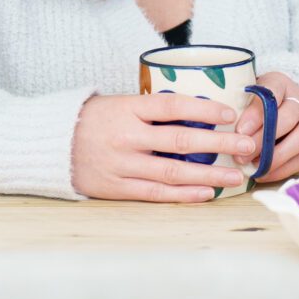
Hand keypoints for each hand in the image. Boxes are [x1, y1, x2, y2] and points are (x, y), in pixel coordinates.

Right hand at [70, 93, 258, 201]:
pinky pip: (156, 193)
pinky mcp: (117, 188)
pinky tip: (206, 193)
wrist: (50, 146)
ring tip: (236, 176)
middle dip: (219, 144)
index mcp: (128, 108)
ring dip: (208, 175)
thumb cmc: (93, 120)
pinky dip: (183, 195)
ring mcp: (122, 164)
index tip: (231, 113)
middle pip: (181, 140)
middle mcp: (126, 137)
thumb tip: (200, 110)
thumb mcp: (119, 103)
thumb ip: (152, 110)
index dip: (204, 108)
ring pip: (173, 171)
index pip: (173, 105)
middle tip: (248, 146)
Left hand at [237, 71, 298, 182]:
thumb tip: (220, 130)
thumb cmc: (258, 106)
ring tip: (254, 167)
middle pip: (288, 117)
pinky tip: (263, 173)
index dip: (257, 113)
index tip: (240, 130)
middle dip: (263, 139)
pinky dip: (282, 169)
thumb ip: (237, 106)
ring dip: (275, 156)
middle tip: (241, 154)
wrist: (286, 110)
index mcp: (281, 83)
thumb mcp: (247, 97)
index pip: (272, 92)